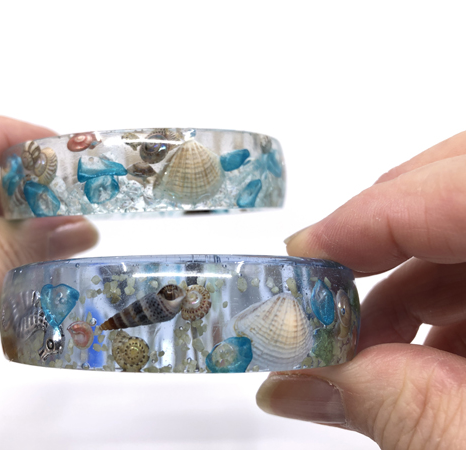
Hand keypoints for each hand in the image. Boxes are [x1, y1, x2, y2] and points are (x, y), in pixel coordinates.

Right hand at [255, 131, 465, 448]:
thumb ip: (401, 409)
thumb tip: (300, 383)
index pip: (463, 189)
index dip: (370, 215)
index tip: (301, 259)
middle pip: (458, 186)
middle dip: (380, 243)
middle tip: (323, 301)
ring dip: (410, 288)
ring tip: (366, 357)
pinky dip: (447, 306)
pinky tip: (425, 361)